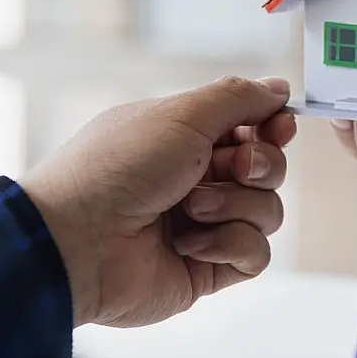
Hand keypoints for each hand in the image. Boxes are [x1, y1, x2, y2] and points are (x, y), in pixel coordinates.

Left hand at [19, 76, 295, 327]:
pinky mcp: (209, 268)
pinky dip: (230, 245)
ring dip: (235, 206)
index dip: (273, 126)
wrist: (76, 241)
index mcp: (186, 139)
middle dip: (260, 165)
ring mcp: (206, 225)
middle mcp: (198, 181)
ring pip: (268, 211)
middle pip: (269, 169)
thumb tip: (280, 89)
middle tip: (232, 168)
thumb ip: (238, 98)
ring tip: (190, 210)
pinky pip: (256, 254)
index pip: (253, 128)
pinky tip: (189, 244)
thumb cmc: (118, 168)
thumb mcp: (181, 114)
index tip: (278, 126)